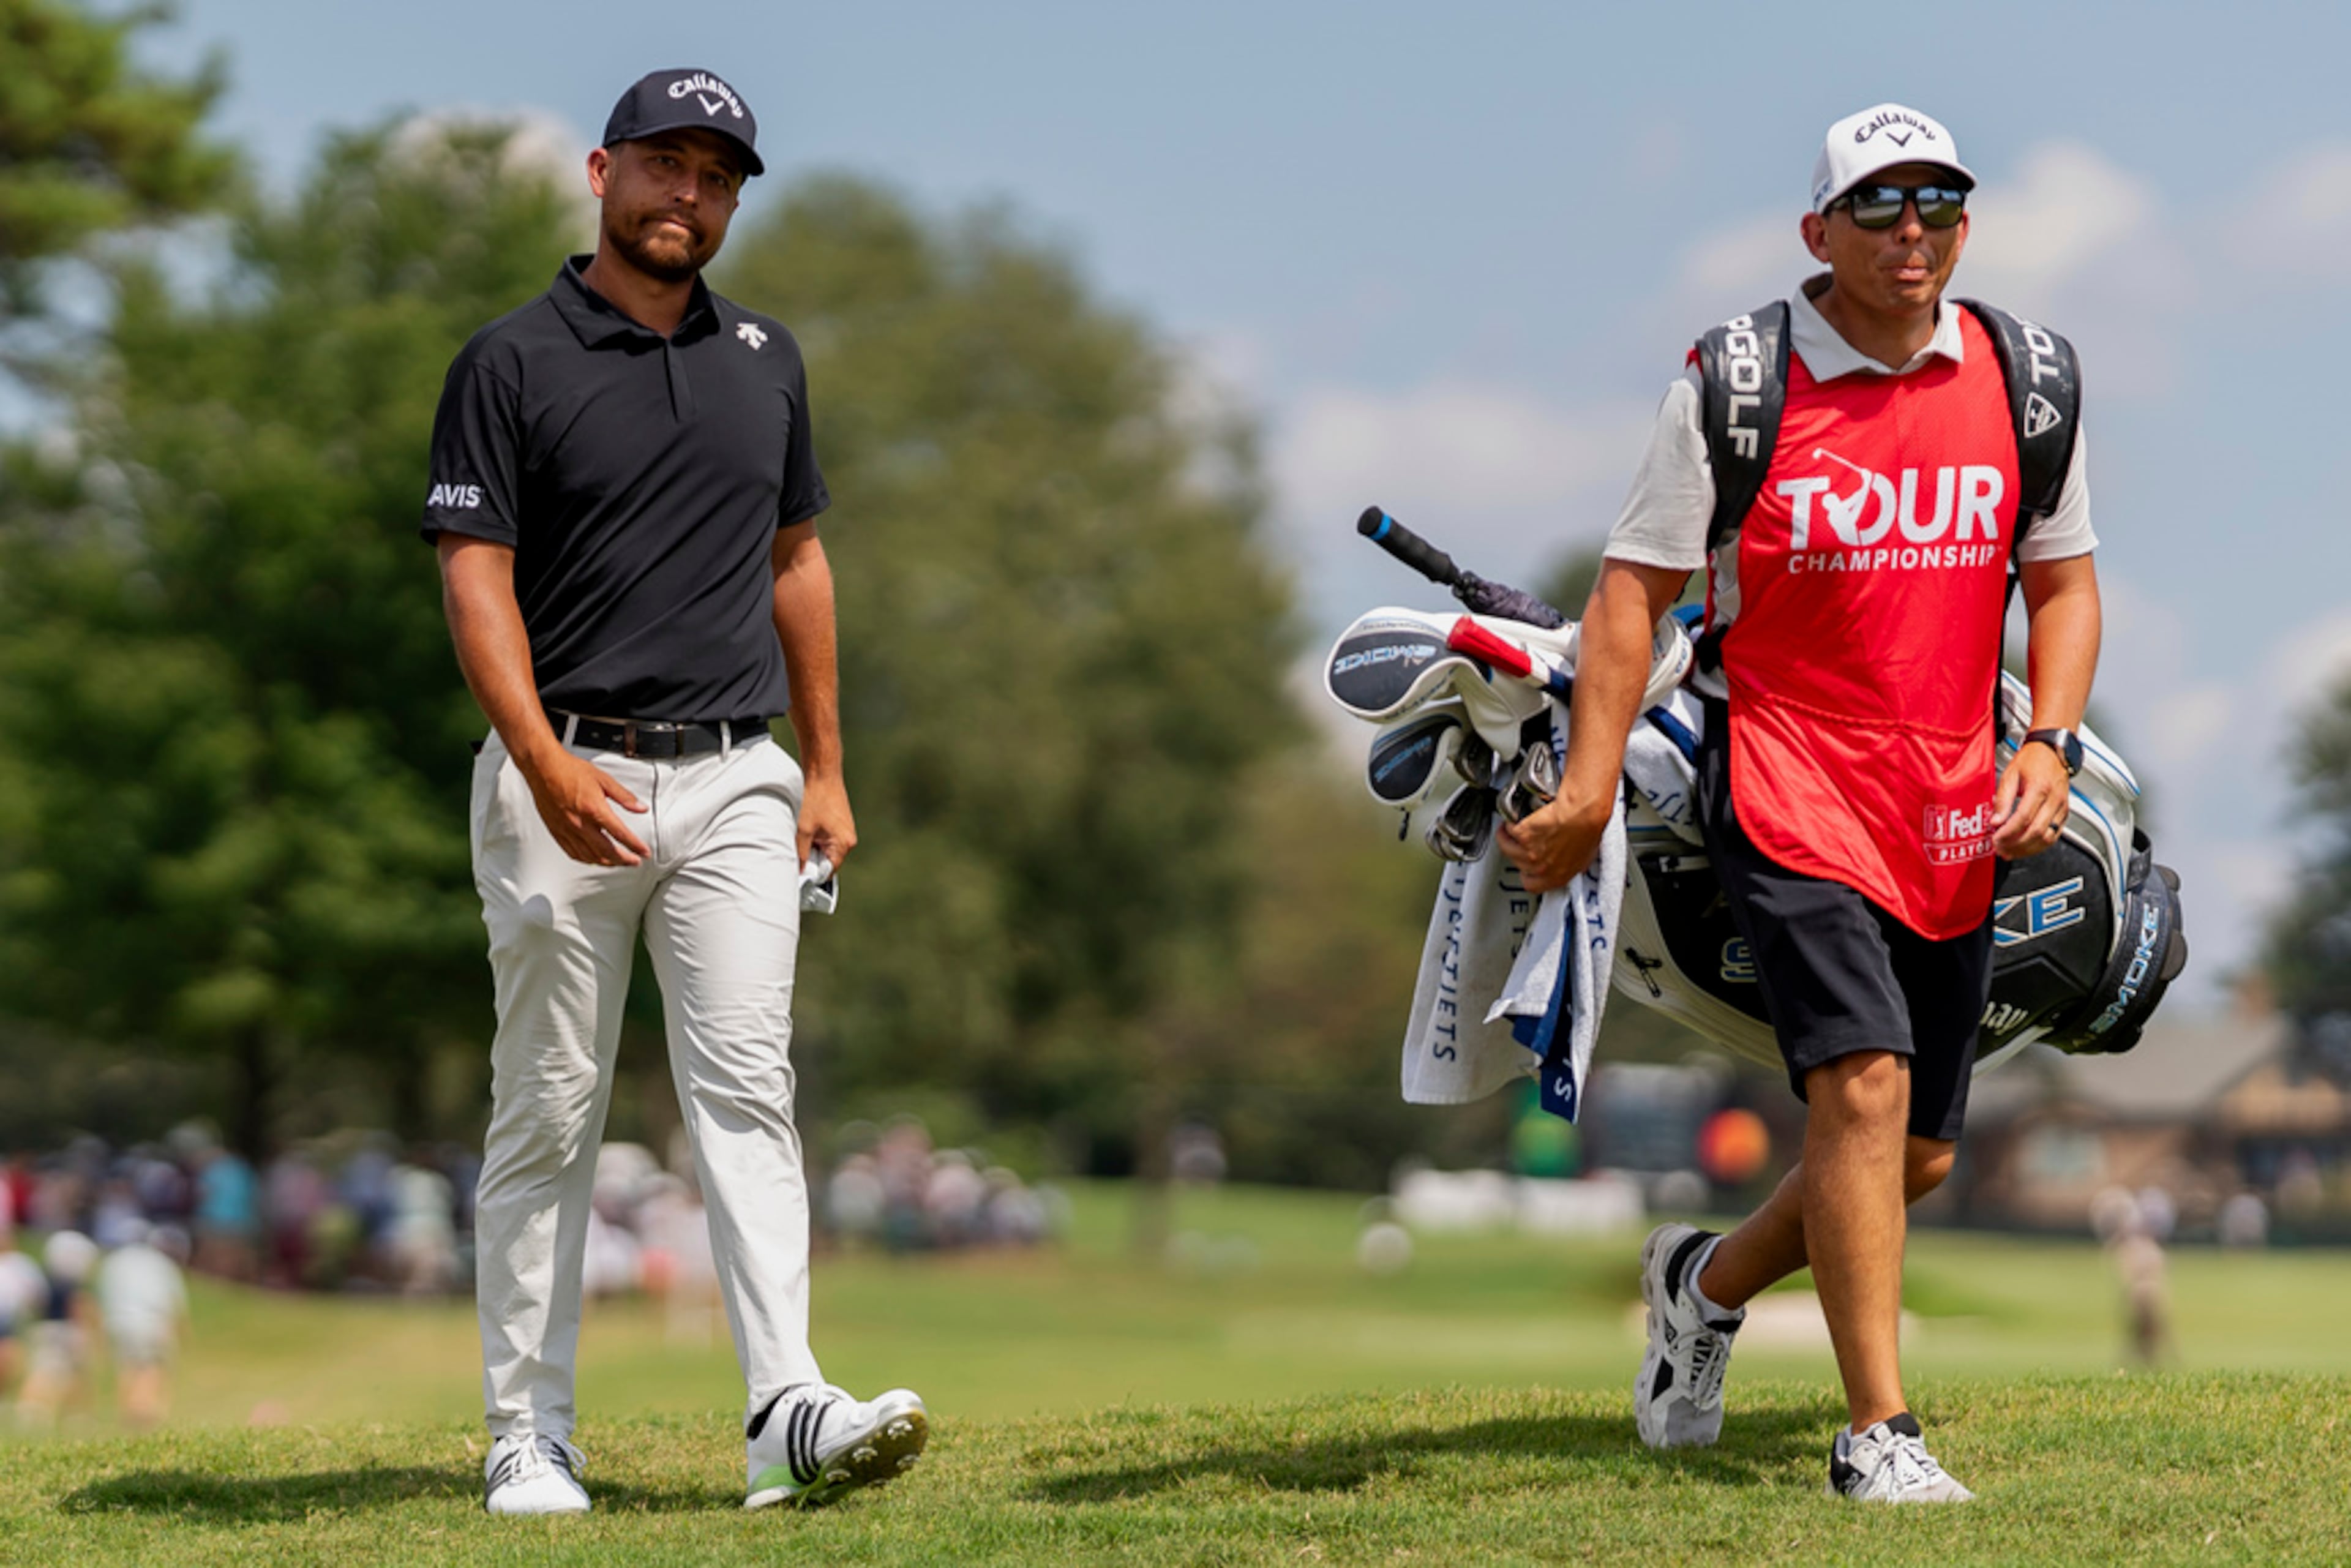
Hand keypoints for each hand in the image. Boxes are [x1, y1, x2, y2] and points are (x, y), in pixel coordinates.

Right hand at [519, 748, 648, 865]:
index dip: (635, 846)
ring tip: (618, 862)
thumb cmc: (569, 770)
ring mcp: (567, 830)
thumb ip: (624, 797)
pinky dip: (586, 860)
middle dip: (624, 860)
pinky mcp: (556, 832)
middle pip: (606, 851)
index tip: (644, 852)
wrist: (543, 768)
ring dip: (607, 863)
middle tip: (634, 862)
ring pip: (589, 856)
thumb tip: (640, 808)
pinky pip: (573, 853)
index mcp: (594, 809)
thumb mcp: (604, 780)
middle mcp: (580, 823)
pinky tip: (593, 859)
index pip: (620, 834)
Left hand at [798, 771, 857, 873]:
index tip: (797, 871)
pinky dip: (814, 836)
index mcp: (843, 844)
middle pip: (827, 861)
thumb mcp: (803, 830)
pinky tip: (806, 825)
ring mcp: (845, 830)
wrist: (822, 773)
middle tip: (796, 849)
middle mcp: (848, 839)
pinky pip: (826, 837)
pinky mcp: (839, 822)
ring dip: (811, 845)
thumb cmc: (814, 798)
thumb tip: (798, 871)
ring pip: (825, 848)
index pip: (828, 871)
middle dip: (811, 858)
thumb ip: (801, 854)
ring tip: (801, 833)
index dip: (811, 873)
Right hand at [1495, 794, 1609, 893]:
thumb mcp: (1584, 855)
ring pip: (1507, 847)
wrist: (1583, 814)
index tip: (1526, 868)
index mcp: (1557, 877)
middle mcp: (1542, 868)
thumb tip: (1566, 860)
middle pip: (1518, 864)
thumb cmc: (1588, 831)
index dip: (1527, 875)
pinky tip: (1515, 819)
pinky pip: (1509, 830)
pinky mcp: (1523, 835)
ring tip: (1510, 830)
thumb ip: (1569, 863)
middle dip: (1518, 852)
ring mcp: (1530, 853)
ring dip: (1506, 838)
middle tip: (1519, 842)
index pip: (1533, 885)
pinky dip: (1510, 824)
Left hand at [1992, 740, 2070, 858]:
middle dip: (2016, 845)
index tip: (1996, 839)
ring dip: (2027, 849)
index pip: (2023, 818)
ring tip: (2010, 852)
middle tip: (2000, 849)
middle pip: (2036, 832)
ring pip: (2047, 838)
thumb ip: (2003, 800)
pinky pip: (2054, 835)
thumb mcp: (2010, 775)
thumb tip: (1995, 821)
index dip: (2008, 833)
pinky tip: (2026, 847)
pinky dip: (2039, 845)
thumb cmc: (2032, 760)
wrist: (2052, 751)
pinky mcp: (2065, 813)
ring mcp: (2062, 807)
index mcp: (2039, 788)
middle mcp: (2054, 799)